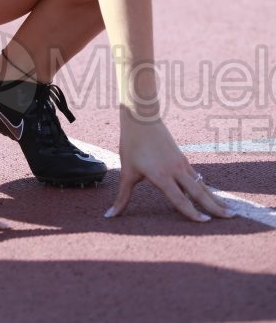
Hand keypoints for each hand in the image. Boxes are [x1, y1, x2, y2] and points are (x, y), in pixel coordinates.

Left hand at [105, 107, 236, 222]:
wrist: (141, 118)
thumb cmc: (132, 144)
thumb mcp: (127, 172)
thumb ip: (122, 197)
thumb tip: (110, 216)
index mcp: (162, 175)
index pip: (180, 199)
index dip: (192, 212)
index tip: (205, 223)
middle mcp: (176, 170)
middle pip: (199, 192)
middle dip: (215, 206)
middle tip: (231, 217)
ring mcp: (181, 163)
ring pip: (201, 184)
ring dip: (215, 197)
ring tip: (229, 209)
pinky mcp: (182, 158)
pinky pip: (196, 176)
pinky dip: (205, 187)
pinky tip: (210, 194)